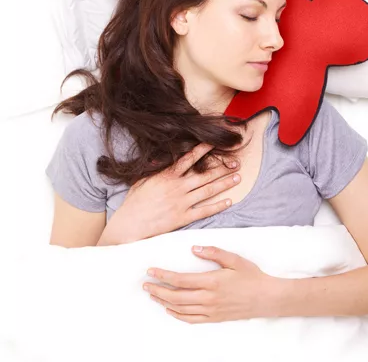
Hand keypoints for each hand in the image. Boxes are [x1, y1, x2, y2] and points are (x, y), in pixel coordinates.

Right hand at [98, 143, 241, 244]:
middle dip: (222, 168)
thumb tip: (162, 156)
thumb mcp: (143, 179)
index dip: (203, 149)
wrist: (130, 224)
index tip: (215, 143)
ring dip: (224, 184)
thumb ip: (156, 168)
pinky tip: (228, 201)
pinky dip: (217, 206)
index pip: (189, 159)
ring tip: (237, 178)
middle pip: (205, 175)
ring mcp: (182, 202)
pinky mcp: (183, 217)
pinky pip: (204, 211)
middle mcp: (178, 187)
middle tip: (237, 163)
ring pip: (208, 190)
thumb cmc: (134, 202)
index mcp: (168, 175)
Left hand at [143, 246, 280, 322]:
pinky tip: (170, 310)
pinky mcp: (214, 318)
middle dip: (158, 290)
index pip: (180, 280)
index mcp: (212, 281)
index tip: (151, 271)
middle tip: (145, 285)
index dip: (163, 276)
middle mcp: (208, 298)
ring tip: (153, 295)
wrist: (266, 298)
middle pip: (176, 296)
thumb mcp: (235, 259)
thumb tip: (195, 249)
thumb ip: (214, 252)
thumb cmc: (252, 276)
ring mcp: (210, 310)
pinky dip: (177, 315)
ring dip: (164, 302)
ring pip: (180, 309)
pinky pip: (191, 319)